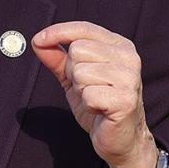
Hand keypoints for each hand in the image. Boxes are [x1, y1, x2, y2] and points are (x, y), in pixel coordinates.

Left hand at [32, 21, 157, 167]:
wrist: (121, 138)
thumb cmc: (99, 105)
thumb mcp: (74, 77)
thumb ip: (57, 58)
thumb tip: (39, 41)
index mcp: (119, 46)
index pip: (84, 28)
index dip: (58, 32)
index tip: (39, 40)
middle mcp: (128, 57)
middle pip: (78, 51)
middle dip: (73, 72)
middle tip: (87, 88)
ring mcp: (129, 78)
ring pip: (81, 72)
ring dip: (81, 90)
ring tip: (95, 99)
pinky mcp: (126, 100)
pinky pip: (89, 95)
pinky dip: (88, 105)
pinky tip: (99, 110)